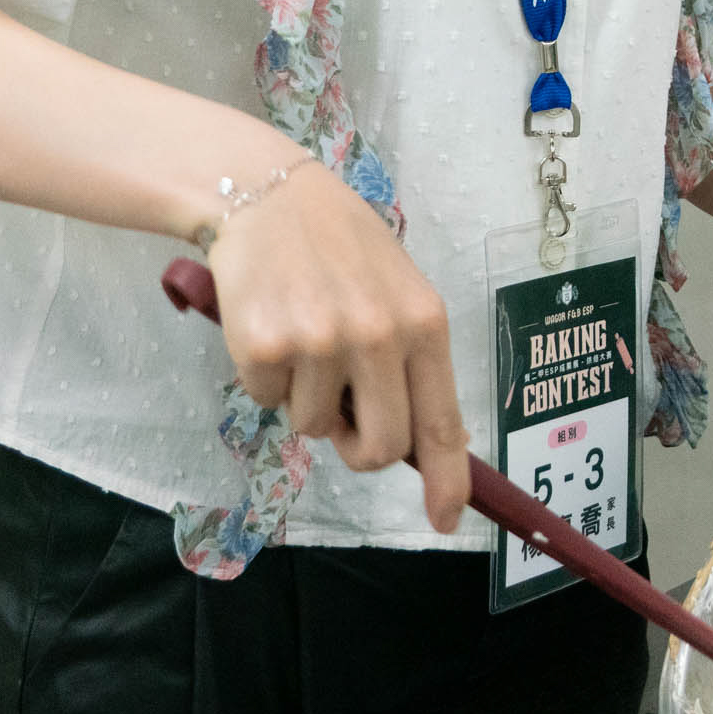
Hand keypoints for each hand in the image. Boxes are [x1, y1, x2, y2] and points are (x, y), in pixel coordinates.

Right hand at [206, 155, 470, 529]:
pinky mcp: (266, 348)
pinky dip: (265, 375)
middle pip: (379, 449)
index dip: (447, 481)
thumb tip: (414, 438)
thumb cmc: (339, 243)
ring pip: (314, 426)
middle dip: (358, 446)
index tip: (445, 519)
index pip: (442, 423)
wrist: (266, 193)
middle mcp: (379, 336)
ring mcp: (321, 344)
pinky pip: (267, 398)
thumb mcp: (396, 288)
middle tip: (341, 410)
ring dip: (305, 397)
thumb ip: (408, 357)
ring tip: (302, 334)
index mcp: (423, 322)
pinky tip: (269, 323)